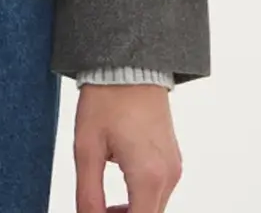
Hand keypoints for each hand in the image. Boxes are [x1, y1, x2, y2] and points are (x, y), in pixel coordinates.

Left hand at [73, 83, 181, 212]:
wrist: (129, 63)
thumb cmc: (107, 98)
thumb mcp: (86, 147)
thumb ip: (88, 194)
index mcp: (148, 176)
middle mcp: (168, 176)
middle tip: (94, 210)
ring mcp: (174, 167)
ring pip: (154, 208)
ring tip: (101, 204)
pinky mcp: (172, 159)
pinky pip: (158, 191)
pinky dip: (140, 199)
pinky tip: (116, 189)